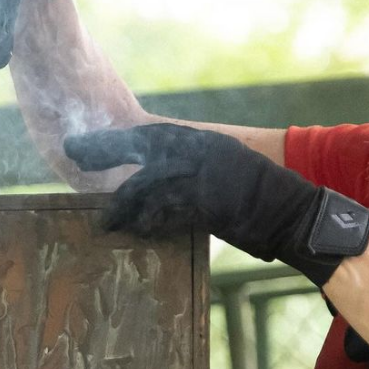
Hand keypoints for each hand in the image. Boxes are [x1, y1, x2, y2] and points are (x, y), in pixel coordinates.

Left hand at [63, 123, 368, 286]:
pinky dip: (150, 225)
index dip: (112, 142)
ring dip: (124, 204)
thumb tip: (152, 177)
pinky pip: (170, 215)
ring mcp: (207, 180)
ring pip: (151, 187)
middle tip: (75, 163)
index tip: (80, 147)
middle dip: (106, 156)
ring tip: (104, 220)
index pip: (150, 136)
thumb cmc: (257, 194)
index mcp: (204, 143)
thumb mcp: (224, 168)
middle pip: (142, 154)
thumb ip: (190, 170)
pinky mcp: (211, 207)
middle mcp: (203, 154)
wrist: (293, 213)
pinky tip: (134, 232)